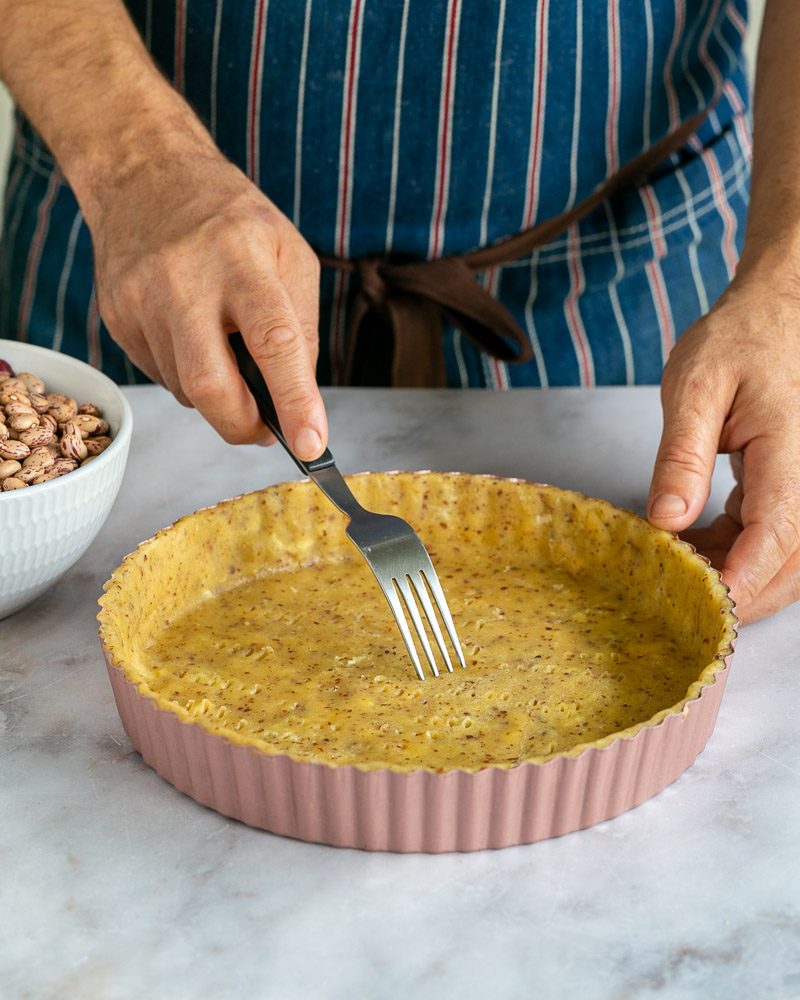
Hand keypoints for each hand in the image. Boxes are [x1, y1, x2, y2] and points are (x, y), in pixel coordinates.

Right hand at [90, 140, 325, 456]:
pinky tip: (194, 338)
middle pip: (211, 386)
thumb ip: (300, 329)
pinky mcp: (116, 317)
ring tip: (227, 351)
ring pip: (186, 390)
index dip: (295, 401)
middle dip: (243, 426)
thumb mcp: (290, 256)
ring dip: (218, 395)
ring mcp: (141, 300)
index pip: (274, 342)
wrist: (145, 174)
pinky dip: (188, 376)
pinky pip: (161, 376)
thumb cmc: (232, 220)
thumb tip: (297, 400)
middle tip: (266, 430)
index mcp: (243, 258)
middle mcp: (185, 280)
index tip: (311, 445)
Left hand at [647, 256, 799, 622]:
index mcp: (792, 452)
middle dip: (740, 597)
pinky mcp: (794, 488)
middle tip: (680, 608)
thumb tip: (667, 519)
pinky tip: (693, 550)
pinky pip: (774, 537)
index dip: (740, 581)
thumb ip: (681, 455)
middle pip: (790, 565)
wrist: (779, 312)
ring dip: (737, 578)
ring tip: (679, 576)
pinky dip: (736, 554)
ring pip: (786, 560)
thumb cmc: (742, 337)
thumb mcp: (694, 385)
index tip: (703, 606)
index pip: (775, 536)